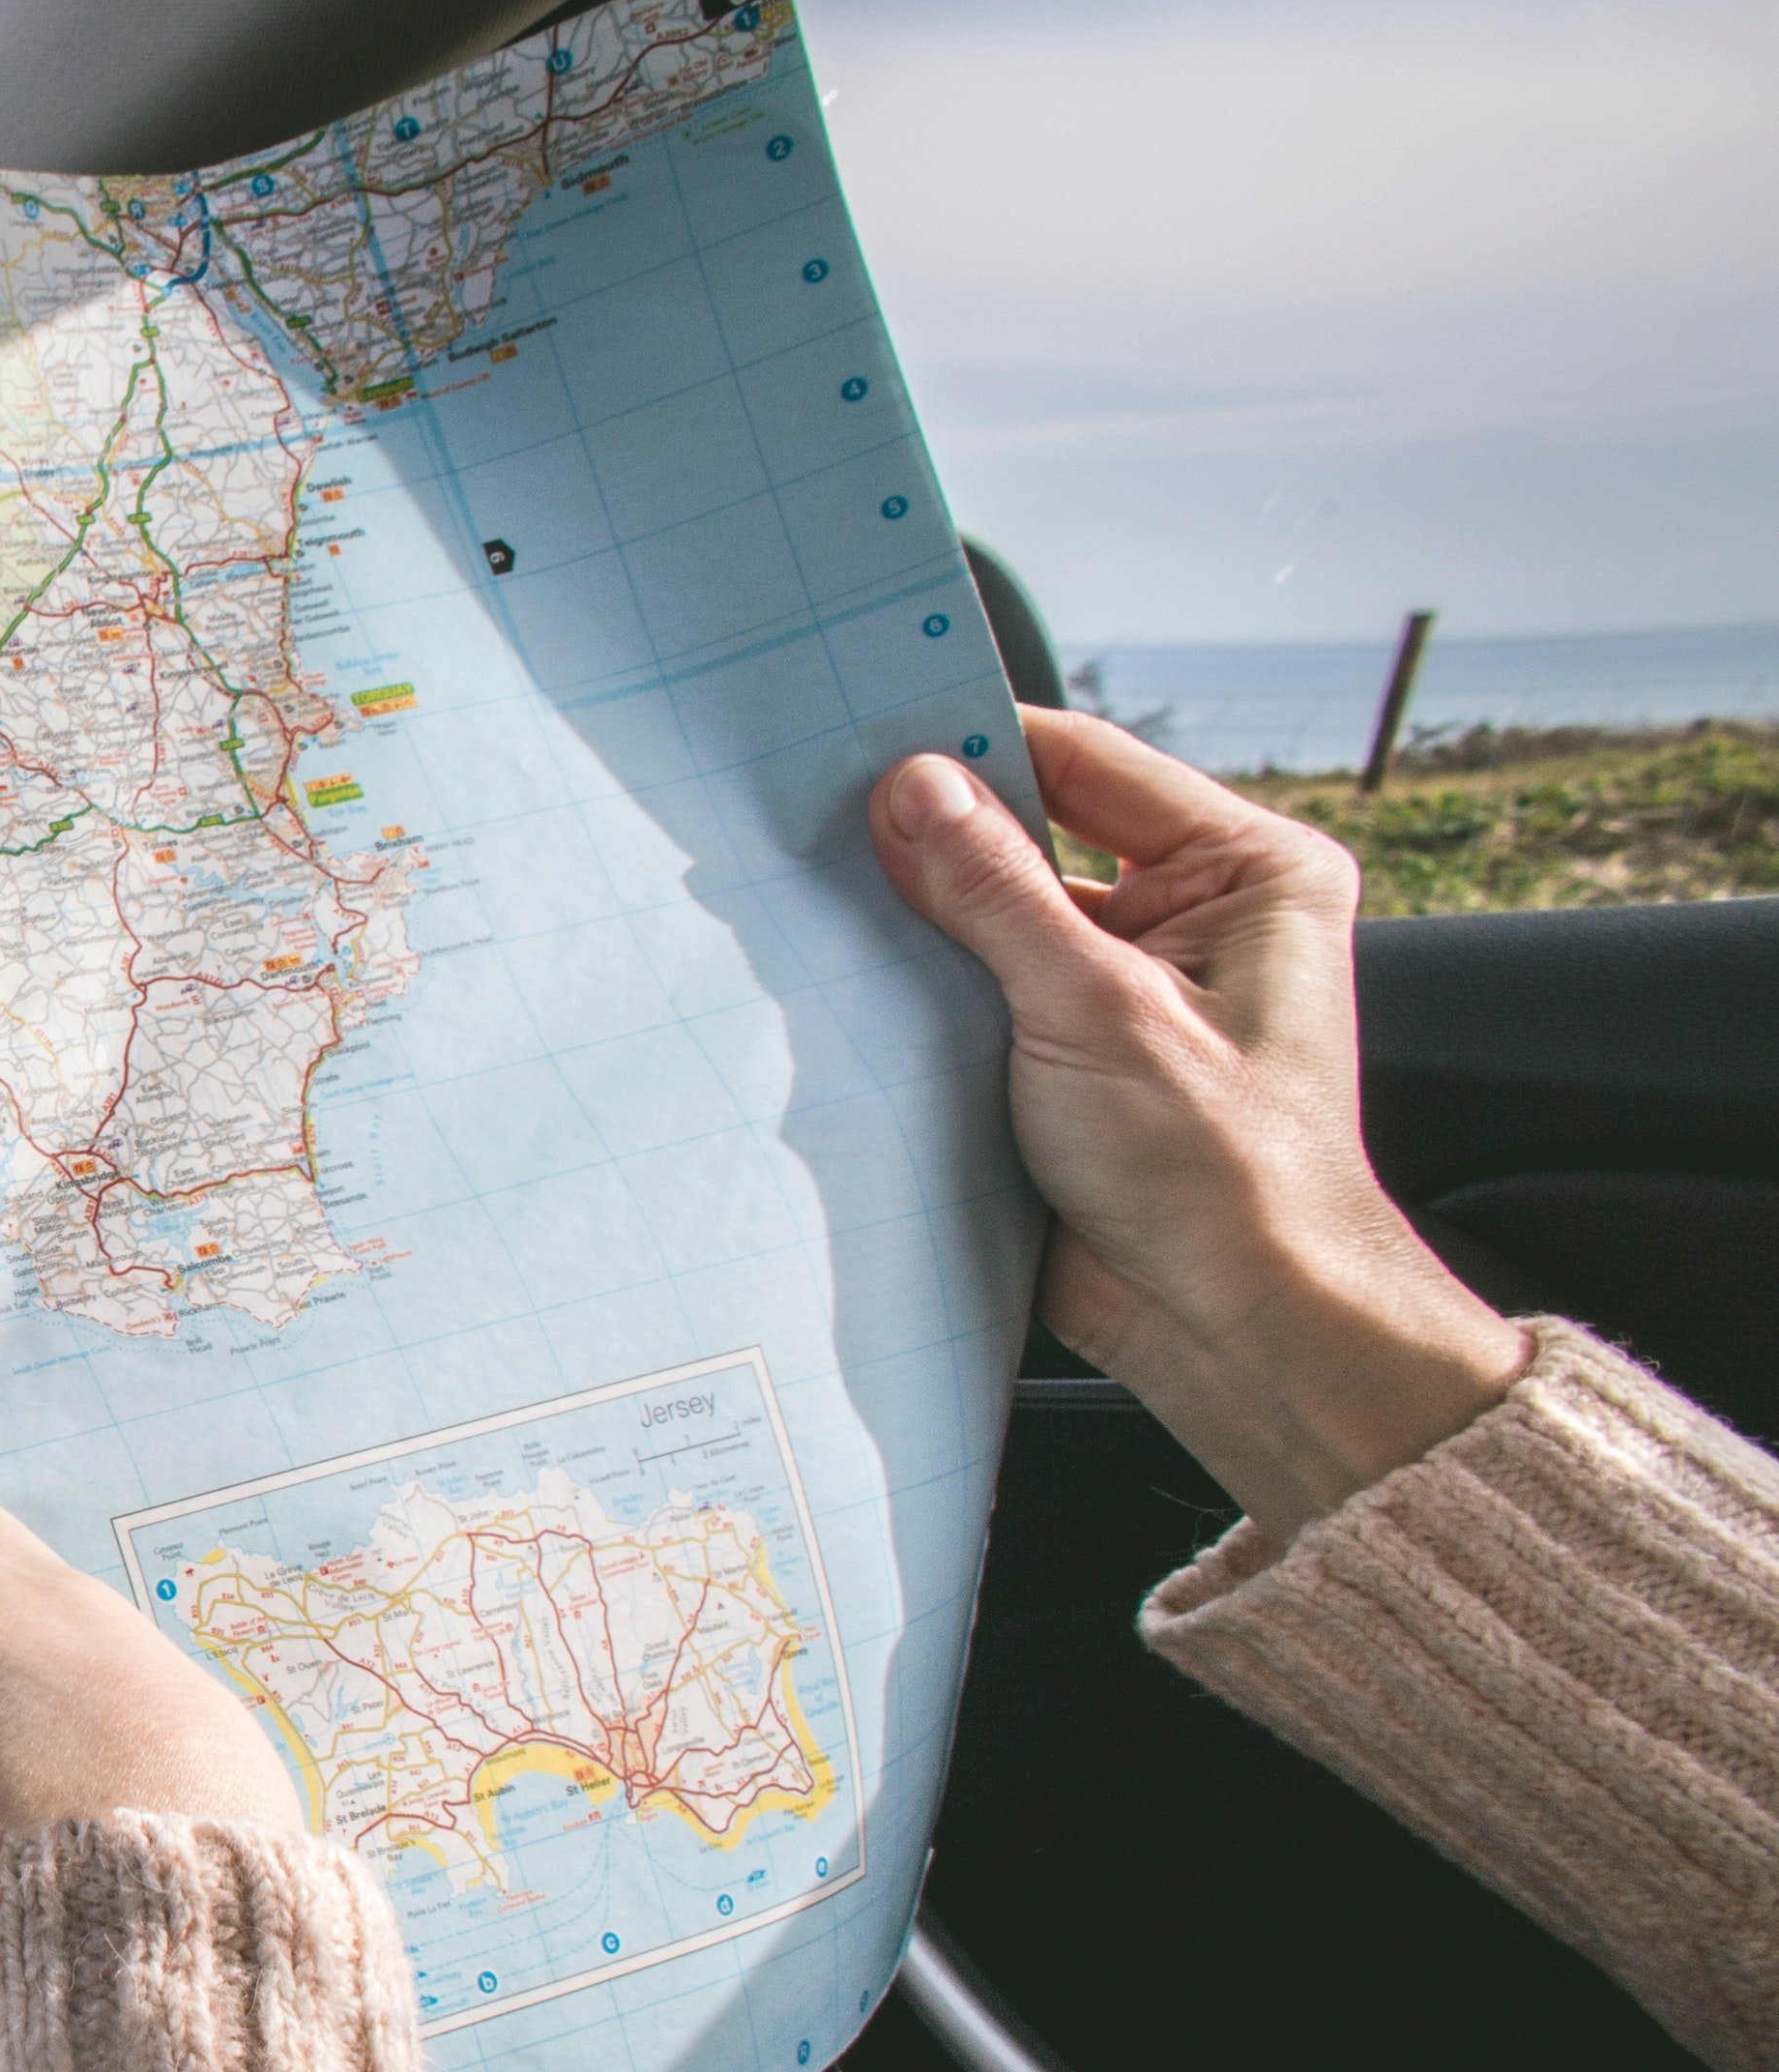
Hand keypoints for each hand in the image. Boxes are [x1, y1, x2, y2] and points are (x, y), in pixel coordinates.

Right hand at [874, 710, 1525, 1547]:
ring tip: (825, 908)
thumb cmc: (1226, 1176)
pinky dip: (920, 995)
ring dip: (921, 926)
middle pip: (1035, 836)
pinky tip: (851, 990)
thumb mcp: (1098, 1009)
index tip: (867, 743)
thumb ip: (996, 892)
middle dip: (936, 841)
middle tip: (826, 827)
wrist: (1236, 1329)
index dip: (977, 748)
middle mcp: (1194, 916)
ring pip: (995, 918)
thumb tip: (914, 787)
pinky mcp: (1072, 1057)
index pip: (1087, 763)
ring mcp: (1129, 989)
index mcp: (1246, 870)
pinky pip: (979, 995)